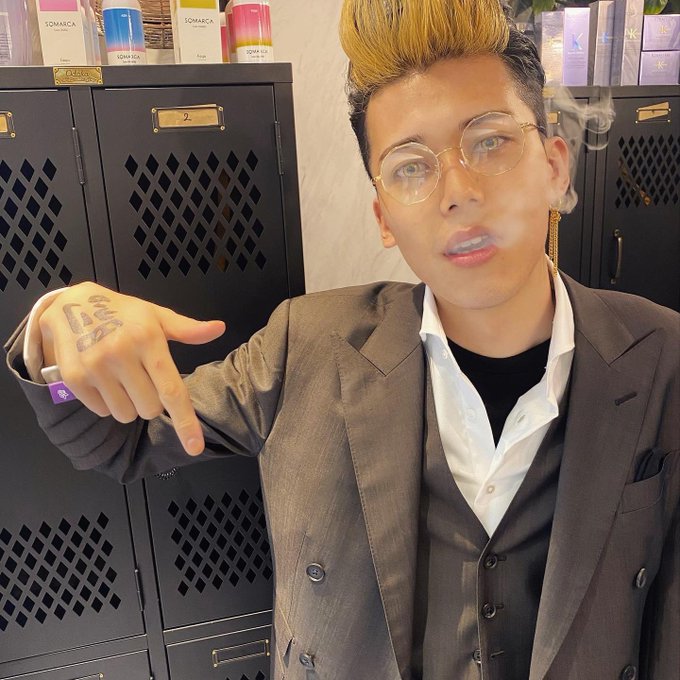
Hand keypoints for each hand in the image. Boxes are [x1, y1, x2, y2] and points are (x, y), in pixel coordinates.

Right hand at [38, 282, 225, 455]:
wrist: (71, 304)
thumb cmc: (123, 314)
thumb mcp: (156, 316)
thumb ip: (187, 329)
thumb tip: (219, 328)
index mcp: (148, 339)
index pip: (171, 389)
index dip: (185, 421)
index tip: (194, 447)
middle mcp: (121, 354)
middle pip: (150, 409)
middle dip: (152, 401)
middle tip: (142, 378)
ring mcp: (95, 367)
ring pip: (126, 415)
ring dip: (128, 404)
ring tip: (121, 377)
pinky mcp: (74, 378)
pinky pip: (102, 411)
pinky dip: (107, 402)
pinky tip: (103, 378)